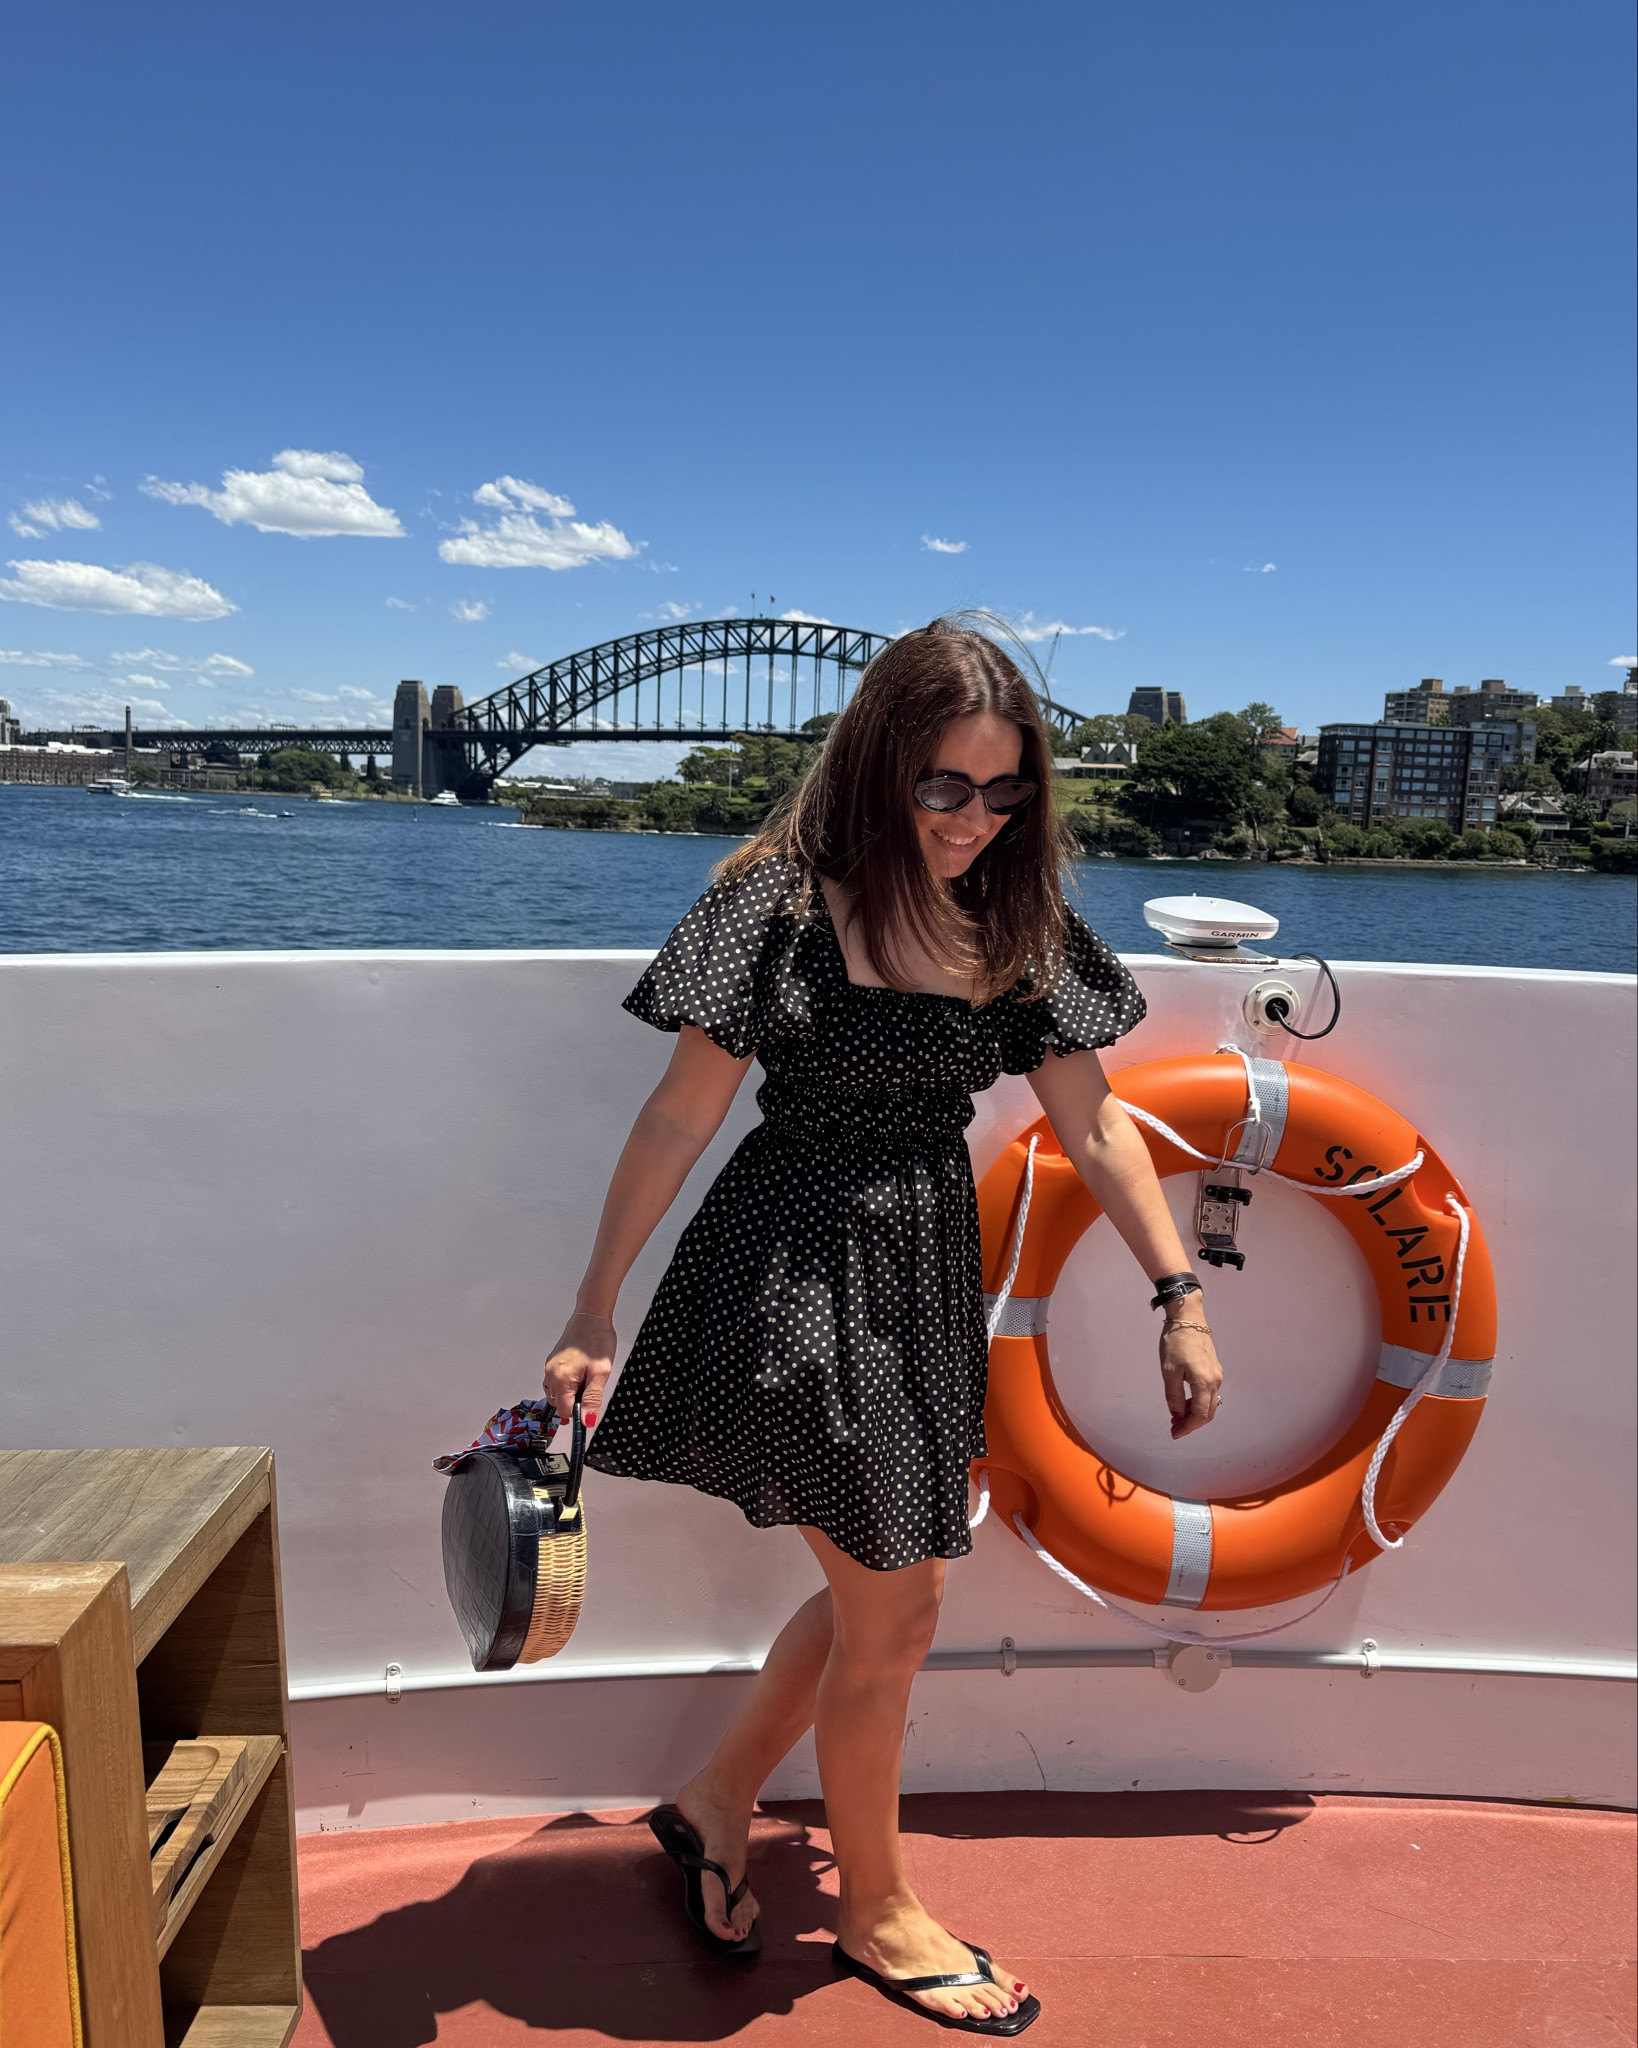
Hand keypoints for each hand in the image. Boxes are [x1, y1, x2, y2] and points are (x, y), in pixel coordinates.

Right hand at [543, 1310, 615, 1426]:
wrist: (591, 1316)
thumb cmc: (596, 1339)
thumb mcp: (601, 1372)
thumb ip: (593, 1398)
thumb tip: (587, 1420)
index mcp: (561, 1379)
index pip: (565, 1411)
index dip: (579, 1414)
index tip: (590, 1408)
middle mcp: (551, 1374)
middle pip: (559, 1404)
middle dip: (575, 1402)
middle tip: (591, 1387)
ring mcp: (550, 1367)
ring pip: (557, 1394)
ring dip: (571, 1393)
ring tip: (587, 1378)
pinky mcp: (553, 1362)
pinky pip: (556, 1382)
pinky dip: (567, 1384)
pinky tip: (580, 1374)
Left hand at [1159, 1316, 1222, 1437]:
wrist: (1188, 1317)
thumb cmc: (1176, 1341)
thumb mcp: (1169, 1371)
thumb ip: (1174, 1396)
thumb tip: (1176, 1415)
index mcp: (1204, 1382)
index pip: (1199, 1415)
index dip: (1187, 1427)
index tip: (1175, 1432)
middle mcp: (1215, 1380)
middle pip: (1208, 1412)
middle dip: (1192, 1424)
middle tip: (1176, 1427)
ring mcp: (1216, 1374)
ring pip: (1210, 1403)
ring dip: (1195, 1413)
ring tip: (1177, 1415)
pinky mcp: (1214, 1369)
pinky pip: (1210, 1393)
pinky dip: (1199, 1402)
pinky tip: (1185, 1401)